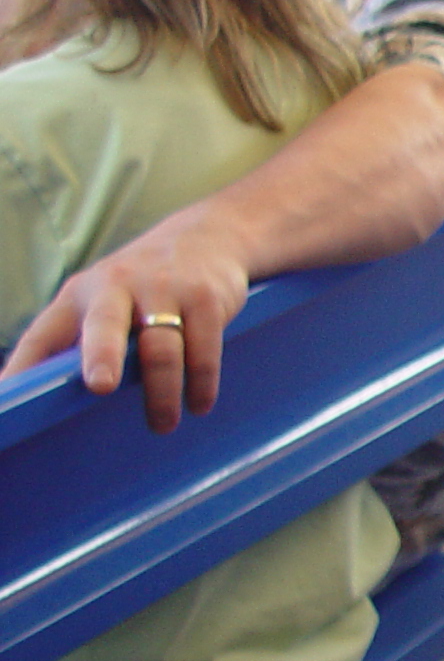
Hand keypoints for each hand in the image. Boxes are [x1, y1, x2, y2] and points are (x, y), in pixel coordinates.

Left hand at [0, 201, 252, 430]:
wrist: (208, 235)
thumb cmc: (144, 286)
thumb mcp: (103, 299)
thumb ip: (79, 340)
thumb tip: (44, 394)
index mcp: (80, 294)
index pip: (44, 336)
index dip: (24, 368)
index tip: (11, 397)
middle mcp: (116, 285)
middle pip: (105, 324)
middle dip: (102, 355)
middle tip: (100, 386)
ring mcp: (164, 288)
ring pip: (161, 349)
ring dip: (162, 394)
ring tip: (162, 425)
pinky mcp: (204, 297)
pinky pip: (203, 349)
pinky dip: (202, 382)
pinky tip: (199, 404)